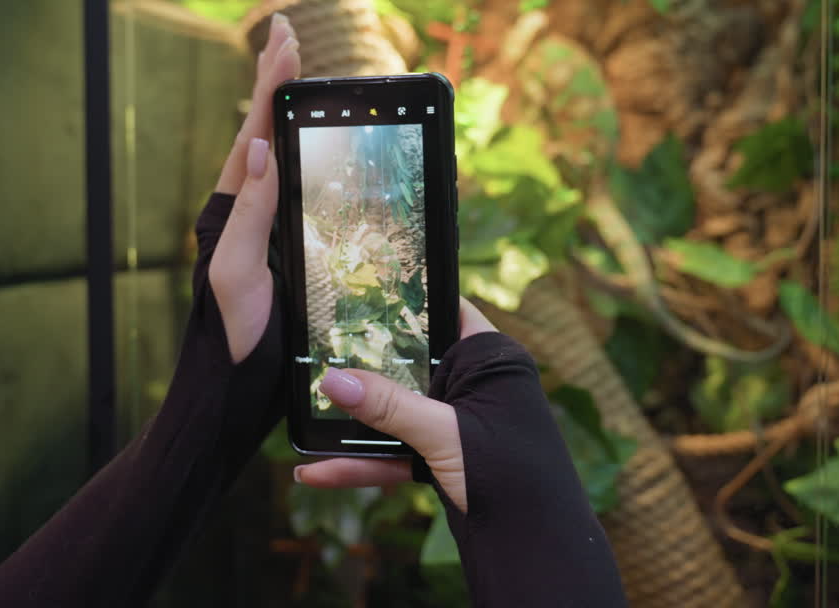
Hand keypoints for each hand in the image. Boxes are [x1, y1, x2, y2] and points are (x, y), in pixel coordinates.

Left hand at [209, 14, 299, 362]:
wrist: (232, 389)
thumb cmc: (231, 335)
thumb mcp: (237, 273)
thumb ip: (249, 213)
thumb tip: (257, 147)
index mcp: (233, 211)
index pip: (253, 134)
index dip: (270, 86)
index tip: (287, 41)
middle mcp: (246, 213)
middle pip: (262, 134)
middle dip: (275, 83)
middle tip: (288, 34)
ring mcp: (265, 231)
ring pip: (276, 160)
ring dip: (286, 114)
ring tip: (296, 75)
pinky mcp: (285, 252)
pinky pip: (295, 193)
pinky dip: (303, 159)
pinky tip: (314, 152)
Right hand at [292, 298, 496, 513]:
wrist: (532, 542)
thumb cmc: (511, 475)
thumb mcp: (444, 434)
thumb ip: (390, 406)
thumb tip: (333, 379)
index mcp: (490, 360)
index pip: (447, 312)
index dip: (407, 301)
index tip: (359, 295)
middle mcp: (473, 387)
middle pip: (411, 364)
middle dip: (365, 366)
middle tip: (315, 353)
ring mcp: (455, 424)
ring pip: (398, 412)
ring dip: (355, 426)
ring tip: (306, 423)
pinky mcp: (443, 458)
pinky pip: (397, 453)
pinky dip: (362, 465)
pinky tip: (320, 472)